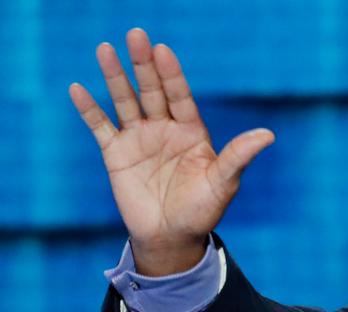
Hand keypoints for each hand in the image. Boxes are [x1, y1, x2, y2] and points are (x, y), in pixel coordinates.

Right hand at [69, 28, 274, 275]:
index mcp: (191, 132)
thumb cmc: (203, 210)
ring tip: (105, 50)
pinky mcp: (116, 154)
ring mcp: (139, 139)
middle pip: (152, 91)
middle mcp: (165, 129)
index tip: (163, 50)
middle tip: (136, 35)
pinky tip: (77, 89)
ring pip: (125, 101)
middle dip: (144, 65)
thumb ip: (239, 156)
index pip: (181, 96)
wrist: (172, 237)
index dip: (172, 75)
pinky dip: (89, 110)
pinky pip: (101, 127)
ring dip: (114, 77)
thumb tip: (268, 135)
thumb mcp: (223, 183)